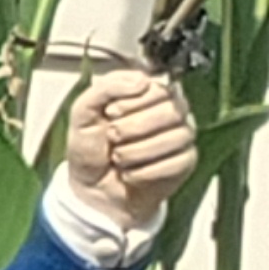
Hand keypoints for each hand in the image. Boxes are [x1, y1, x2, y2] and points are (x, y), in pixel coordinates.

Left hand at [67, 68, 195, 229]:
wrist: (92, 187)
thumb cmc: (91, 147)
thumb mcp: (83, 112)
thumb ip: (105, 88)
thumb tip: (141, 82)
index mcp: (147, 94)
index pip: (157, 87)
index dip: (131, 102)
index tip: (110, 113)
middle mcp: (171, 111)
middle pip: (171, 111)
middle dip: (132, 128)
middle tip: (112, 137)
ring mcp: (182, 136)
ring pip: (175, 137)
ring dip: (135, 152)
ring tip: (118, 157)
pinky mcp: (186, 161)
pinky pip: (176, 163)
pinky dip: (144, 172)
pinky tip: (130, 172)